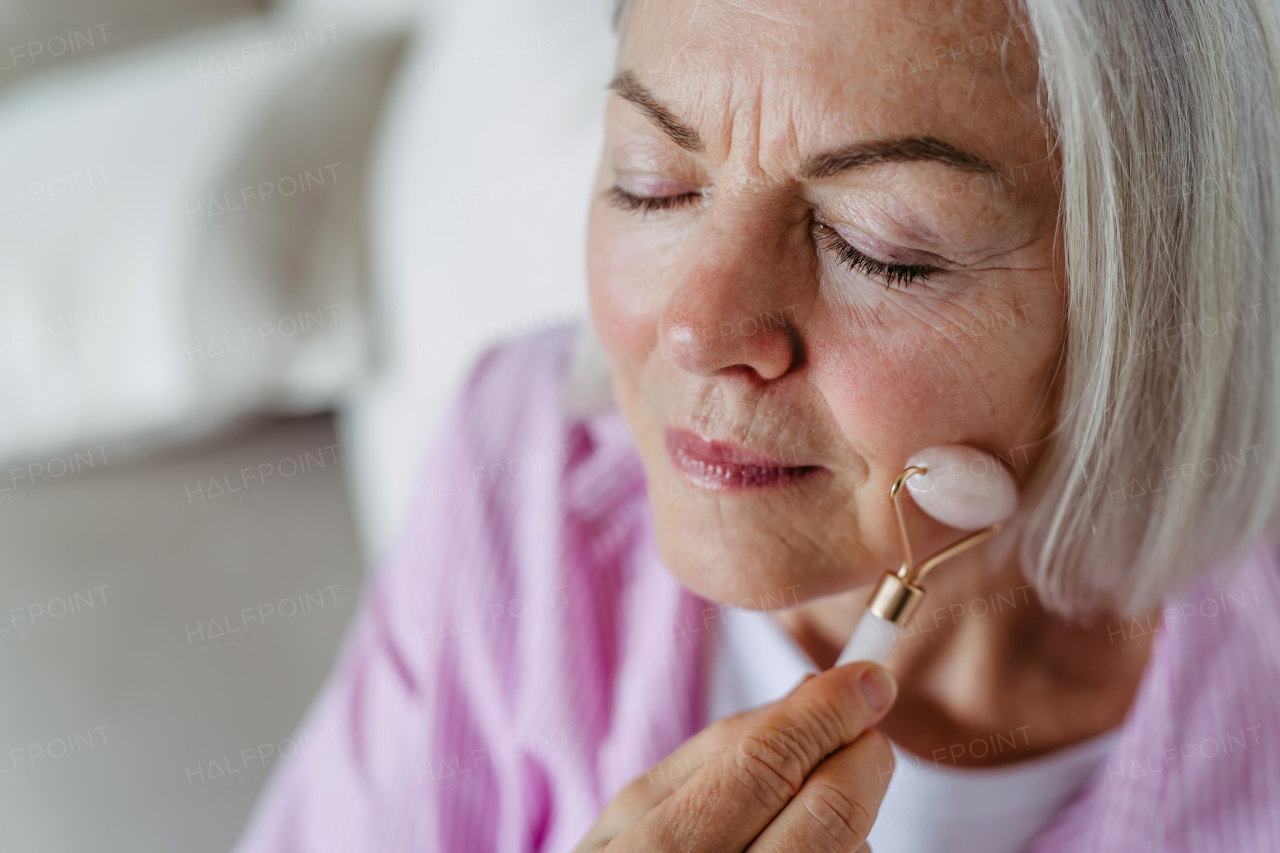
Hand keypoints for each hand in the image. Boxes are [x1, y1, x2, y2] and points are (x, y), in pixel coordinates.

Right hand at [574, 661, 897, 851]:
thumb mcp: (635, 815)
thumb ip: (718, 750)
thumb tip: (816, 693)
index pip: (763, 763)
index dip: (826, 713)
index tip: (868, 680)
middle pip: (829, 813)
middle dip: (864, 756)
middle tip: (869, 732)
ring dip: (851, 821)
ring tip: (801, 820)